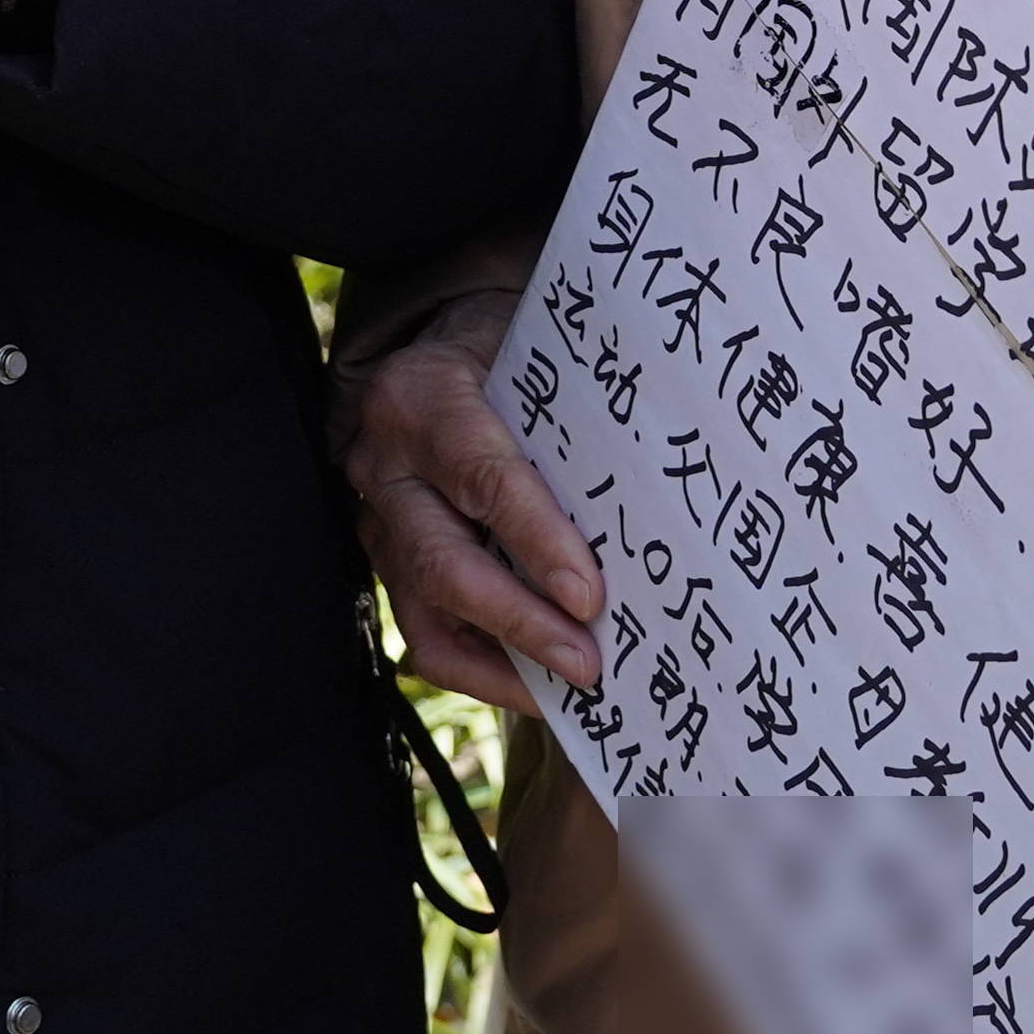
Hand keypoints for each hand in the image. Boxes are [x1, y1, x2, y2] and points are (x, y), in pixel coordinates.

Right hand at [337, 287, 603, 700]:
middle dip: (521, 620)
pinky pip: (423, 635)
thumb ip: (573, 411)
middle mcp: (383, 464)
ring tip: (570, 685)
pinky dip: (483, 669)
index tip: (589, 595)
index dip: (538, 541)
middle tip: (587, 660)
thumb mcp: (536, 354)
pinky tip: (539, 684)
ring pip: (425, 611)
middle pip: (444, 560)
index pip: (483, 478)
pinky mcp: (385, 562)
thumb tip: (656, 488)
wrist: (437, 348)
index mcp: (422, 398)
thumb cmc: (505, 352)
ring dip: (503, 660)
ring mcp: (377, 520)